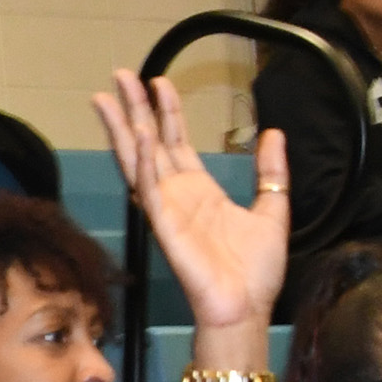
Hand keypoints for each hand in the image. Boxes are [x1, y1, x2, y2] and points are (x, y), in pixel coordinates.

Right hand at [93, 69, 284, 344]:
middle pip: (149, 141)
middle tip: (120, 74)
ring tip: (108, 96)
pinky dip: (143, 163)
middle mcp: (176, 195)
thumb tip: (273, 133)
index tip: (159, 81)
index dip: (168, 110)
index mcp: (198, 190)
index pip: (176, 141)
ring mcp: (167, 209)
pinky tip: (139, 137)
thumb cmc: (256, 272)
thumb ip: (271, 172)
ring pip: (137, 160)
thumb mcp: (273, 209)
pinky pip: (149, 189)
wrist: (247, 308)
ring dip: (123, 127)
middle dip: (134, 108)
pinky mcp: (165, 226)